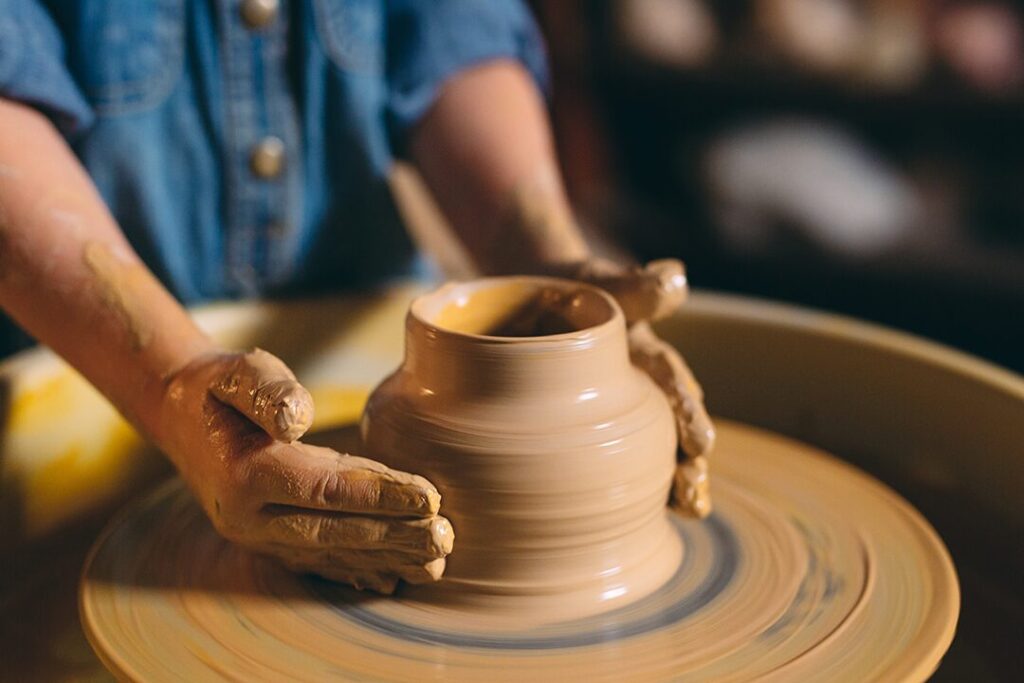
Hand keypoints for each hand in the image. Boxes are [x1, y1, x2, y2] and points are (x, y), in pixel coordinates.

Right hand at [155, 348, 453, 592]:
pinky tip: (395, 576)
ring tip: (435, 560)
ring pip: (331, 553)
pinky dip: (358, 570)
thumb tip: (298, 416)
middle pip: (334, 531)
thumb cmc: (220, 388)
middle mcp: (249, 517)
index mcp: (245, 474)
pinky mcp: (269, 541)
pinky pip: (318, 561)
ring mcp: (258, 536)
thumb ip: (269, 390)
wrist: (181, 417)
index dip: (379, 494)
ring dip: (385, 558)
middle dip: (393, 536)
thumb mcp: (238, 373)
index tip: (429, 497)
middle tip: (444, 536)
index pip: (324, 489)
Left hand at [568, 258, 715, 516]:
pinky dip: (622, 493)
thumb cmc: (575, 291)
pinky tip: (628, 526)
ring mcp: (618, 413)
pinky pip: (607, 463)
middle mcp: (641, 388)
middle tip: (695, 498)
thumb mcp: (603, 282)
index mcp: (643, 352)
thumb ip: (637, 286)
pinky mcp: (591, 431)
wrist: (537, 300)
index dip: (686, 410)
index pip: (669, 380)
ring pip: (649, 451)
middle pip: (668, 428)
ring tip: (686, 510)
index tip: (701, 443)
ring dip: (668, 483)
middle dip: (685, 464)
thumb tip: (676, 278)